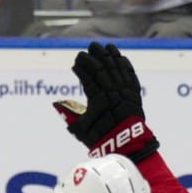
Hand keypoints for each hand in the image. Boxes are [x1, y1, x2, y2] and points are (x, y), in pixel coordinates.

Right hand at [53, 42, 158, 161]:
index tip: (75, 62)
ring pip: (117, 69)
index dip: (81, 68)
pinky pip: (130, 75)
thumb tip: (57, 104)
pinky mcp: (135, 94)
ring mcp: (125, 92)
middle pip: (102, 70)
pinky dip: (125, 65)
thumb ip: (69, 116)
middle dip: (94, 57)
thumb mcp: (80, 130)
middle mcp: (112, 93)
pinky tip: (121, 57)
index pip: (88, 78)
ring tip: (104, 46)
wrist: (127, 145)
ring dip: (110, 56)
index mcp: (98, 101)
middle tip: (87, 49)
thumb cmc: (100, 139)